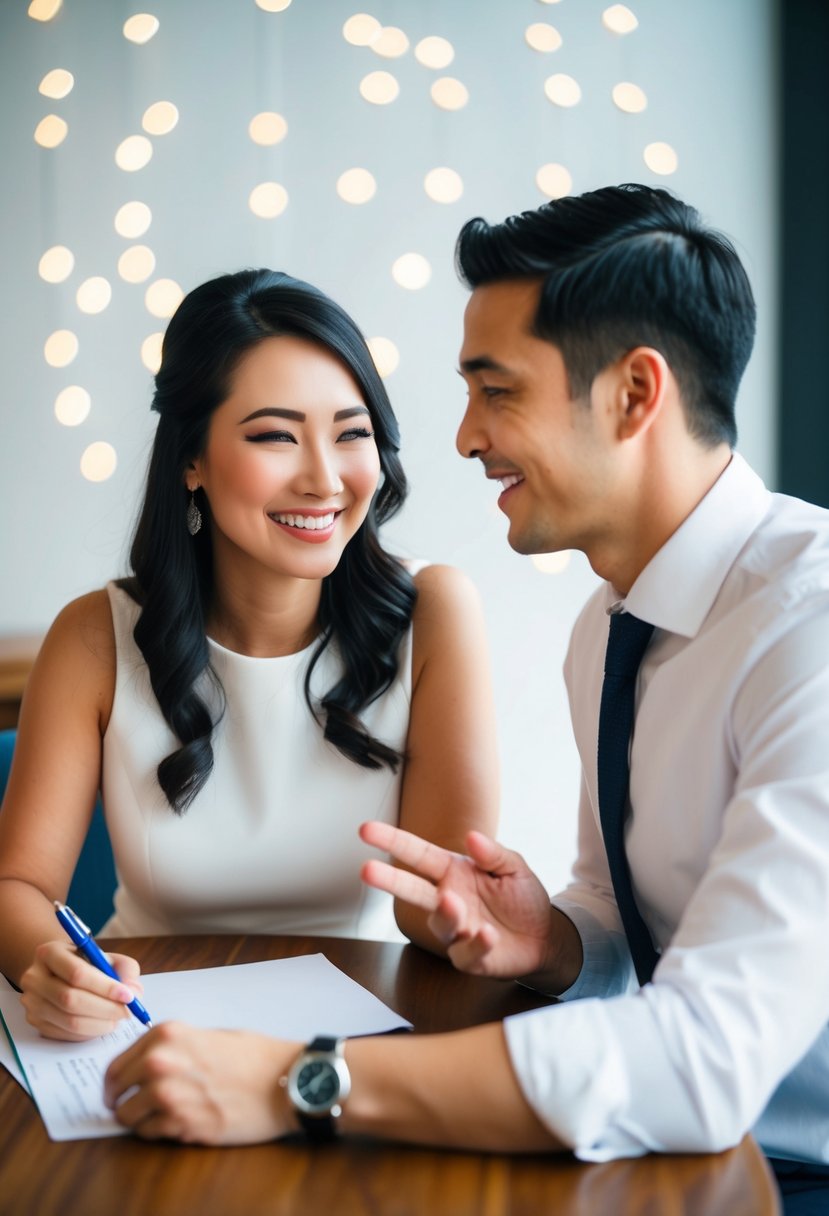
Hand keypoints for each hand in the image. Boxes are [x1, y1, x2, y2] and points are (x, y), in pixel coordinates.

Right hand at [20, 940, 143, 1041]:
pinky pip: (65, 1034)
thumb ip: (125, 970)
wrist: (61, 972)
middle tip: (127, 1012)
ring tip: (117, 1018)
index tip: (128, 996)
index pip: (77, 973)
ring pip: (69, 1021)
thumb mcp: (108, 958)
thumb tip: (133, 992)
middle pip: (70, 999)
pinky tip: (102, 1024)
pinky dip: (89, 1032)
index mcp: (50, 953)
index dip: (105, 987)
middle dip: (105, 1008)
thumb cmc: (89, 964)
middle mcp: (34, 977)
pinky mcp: (35, 1021)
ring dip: (99, 1023)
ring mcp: (32, 1002)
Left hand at [104, 1022, 299, 1143]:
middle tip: (130, 1106)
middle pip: (115, 1090)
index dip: (114, 1081)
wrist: (283, 1080)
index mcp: (166, 1034)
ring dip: (138, 1119)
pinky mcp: (182, 1124)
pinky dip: (156, 1132)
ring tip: (157, 1116)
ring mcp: (168, 1095)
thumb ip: (175, 1048)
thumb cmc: (253, 1056)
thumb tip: (147, 1065)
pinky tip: (176, 1123)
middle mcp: (160, 1062)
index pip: (116, 1064)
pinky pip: (149, 1134)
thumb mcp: (208, 1035)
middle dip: (120, 1100)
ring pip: (127, 1116)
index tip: (118, 1089)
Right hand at [360, 822, 555, 978]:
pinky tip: (487, 934)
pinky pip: (466, 953)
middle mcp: (448, 899)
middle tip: (367, 870)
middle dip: (388, 880)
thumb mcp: (514, 866)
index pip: (418, 855)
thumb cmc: (522, 897)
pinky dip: (475, 944)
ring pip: (439, 923)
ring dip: (445, 913)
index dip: (392, 841)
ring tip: (452, 902)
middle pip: (411, 890)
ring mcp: (456, 930)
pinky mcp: (470, 957)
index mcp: (454, 872)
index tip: (366, 830)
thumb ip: (493, 853)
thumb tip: (471, 837)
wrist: (545, 935)